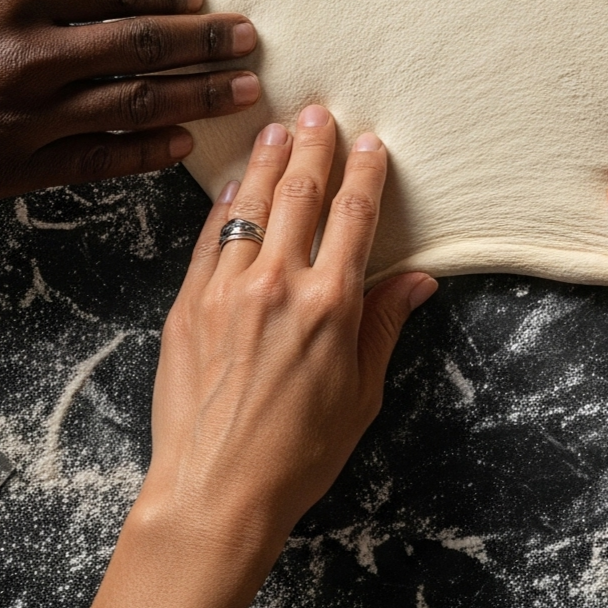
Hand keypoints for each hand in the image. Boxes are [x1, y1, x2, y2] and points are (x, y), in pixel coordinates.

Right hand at [0, 0, 259, 195]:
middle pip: (141, 44)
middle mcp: (28, 55)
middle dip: (205, 42)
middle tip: (251, 38)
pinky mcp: (15, 167)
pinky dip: (147, 149)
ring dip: (196, 94)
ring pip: (134, 101)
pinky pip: (99, 158)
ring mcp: (25, 116)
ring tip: (243, 88)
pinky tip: (185, 141)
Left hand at [138, 105, 435, 546]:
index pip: (354, 216)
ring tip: (277, 127)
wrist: (215, 494)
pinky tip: (230, 182)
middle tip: (319, 112)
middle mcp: (279, 284)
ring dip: (267, 159)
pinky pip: (209, 237)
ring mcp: (228, 290)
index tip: (370, 143)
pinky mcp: (188, 304)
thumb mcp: (360, 395)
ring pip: (250, 202)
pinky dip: (223, 203)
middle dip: (314, 146)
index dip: (365, 172)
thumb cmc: (296, 456)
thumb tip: (419, 280)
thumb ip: (385, 326)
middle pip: (301, 193)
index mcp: (331, 306)